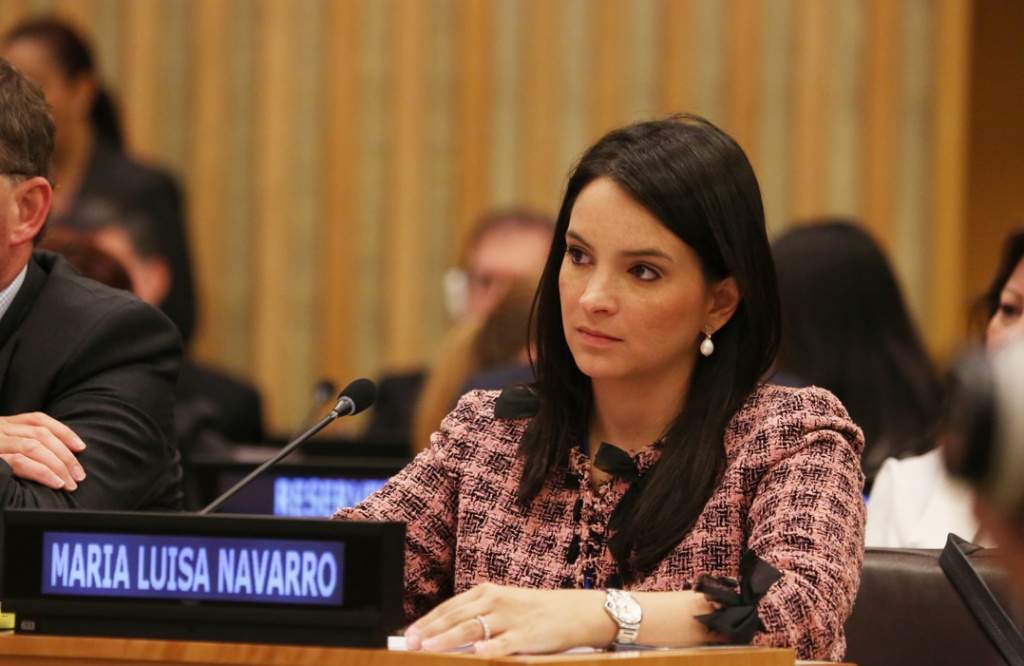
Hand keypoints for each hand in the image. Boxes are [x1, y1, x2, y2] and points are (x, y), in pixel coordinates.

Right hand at [0, 412, 86, 489]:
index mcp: (6, 424)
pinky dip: (40, 472)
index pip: (39, 420)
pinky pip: (18, 462)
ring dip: (57, 465)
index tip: (81, 447)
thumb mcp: (4, 446)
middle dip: (65, 455)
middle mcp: (0, 429)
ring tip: (69, 483)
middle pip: (41, 435)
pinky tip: (54, 482)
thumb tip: (60, 460)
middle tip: (79, 475)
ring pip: (33, 447)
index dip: (63, 432)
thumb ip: (24, 445)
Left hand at [404, 583, 612, 655]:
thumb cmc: (535, 611)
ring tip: (430, 648)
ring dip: (448, 639)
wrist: (574, 611)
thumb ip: (478, 616)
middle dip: (431, 631)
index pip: (450, 607)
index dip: (428, 620)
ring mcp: (511, 618)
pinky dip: (491, 648)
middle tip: (411, 644)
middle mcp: (496, 601)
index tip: (409, 634)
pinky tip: (479, 652)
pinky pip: (505, 643)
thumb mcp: (504, 606)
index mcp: (487, 592)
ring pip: (473, 628)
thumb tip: (447, 634)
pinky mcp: (527, 635)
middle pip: (456, 617)